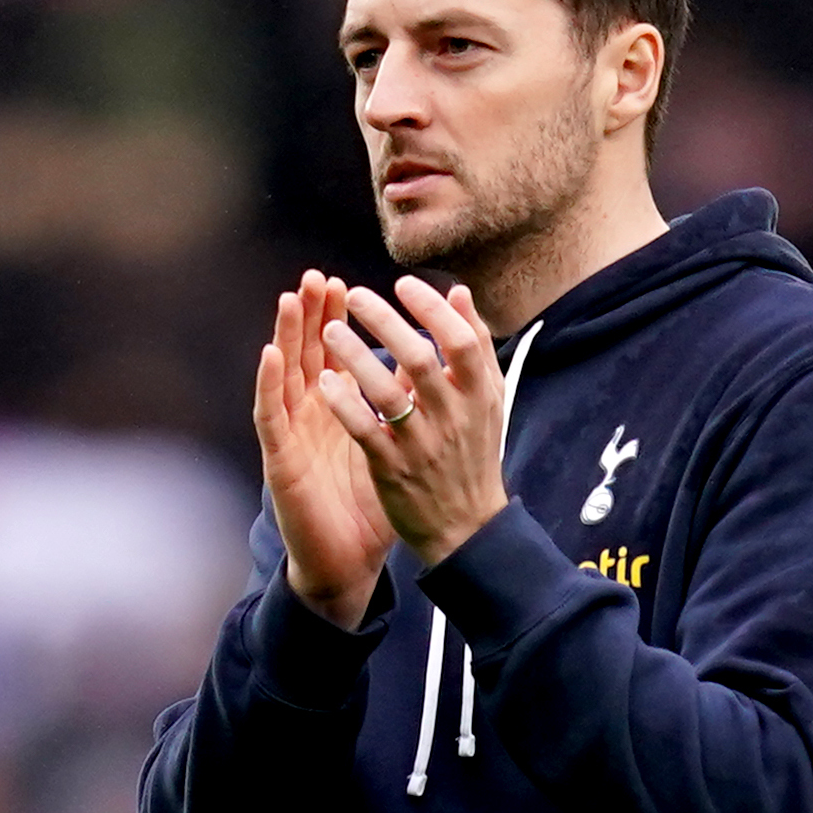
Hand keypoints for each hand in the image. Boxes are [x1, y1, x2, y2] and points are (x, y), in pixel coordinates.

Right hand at [256, 269, 395, 629]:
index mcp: (339, 411)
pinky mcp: (280, 461)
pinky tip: (270, 354)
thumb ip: (409, 405)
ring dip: (285, 335)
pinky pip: (270, 416)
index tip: (346, 282)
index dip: (338, 319)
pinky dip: (268, 383)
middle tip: (318, 276)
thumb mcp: (396, 446)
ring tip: (290, 298)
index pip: (336, 354)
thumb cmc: (370, 505)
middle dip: (312, 314)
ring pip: (285, 376)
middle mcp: (311, 418)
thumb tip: (435, 367)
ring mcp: (293, 436)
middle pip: (308, 355)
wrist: (347, 563)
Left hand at [316, 277, 507, 568]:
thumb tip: (458, 291)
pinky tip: (325, 381)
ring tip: (330, 331)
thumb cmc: (472, 455)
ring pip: (386, 392)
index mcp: (479, 395)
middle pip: (420, 359)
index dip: (431, 309)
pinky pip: (365, 430)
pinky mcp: (393, 469)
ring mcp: (422, 444)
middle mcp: (453, 417)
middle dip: (385, 322)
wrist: (466, 528)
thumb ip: (474, 346)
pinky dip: (345, 404)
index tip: (401, 285)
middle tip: (356, 296)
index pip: (461, 340)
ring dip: (355, 357)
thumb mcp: (486, 401)